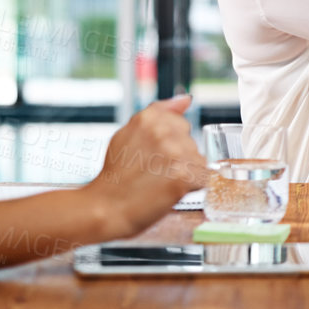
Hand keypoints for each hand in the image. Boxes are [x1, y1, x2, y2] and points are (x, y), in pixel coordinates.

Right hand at [88, 94, 208, 234]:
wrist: (106, 209)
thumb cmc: (116, 175)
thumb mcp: (128, 135)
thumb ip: (160, 113)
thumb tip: (186, 99)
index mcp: (149, 118)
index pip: (180, 123)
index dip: (168, 143)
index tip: (152, 156)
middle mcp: (164, 131)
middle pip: (190, 141)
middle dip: (179, 157)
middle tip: (154, 172)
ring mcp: (176, 153)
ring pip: (197, 160)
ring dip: (185, 172)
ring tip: (160, 183)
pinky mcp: (185, 176)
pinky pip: (202, 178)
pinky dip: (191, 188)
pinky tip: (170, 192)